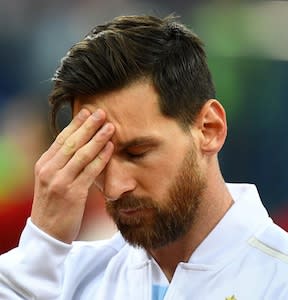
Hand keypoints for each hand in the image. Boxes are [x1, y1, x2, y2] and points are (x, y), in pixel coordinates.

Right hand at [31, 108, 114, 243]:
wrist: (47, 234)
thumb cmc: (54, 206)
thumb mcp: (51, 181)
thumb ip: (62, 164)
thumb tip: (80, 146)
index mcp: (43, 165)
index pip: (62, 139)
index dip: (76, 124)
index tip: (88, 112)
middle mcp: (49, 170)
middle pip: (72, 142)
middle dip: (88, 126)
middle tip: (102, 112)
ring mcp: (60, 182)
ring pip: (82, 154)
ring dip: (98, 138)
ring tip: (110, 127)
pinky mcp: (73, 194)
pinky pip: (90, 171)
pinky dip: (101, 158)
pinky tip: (111, 148)